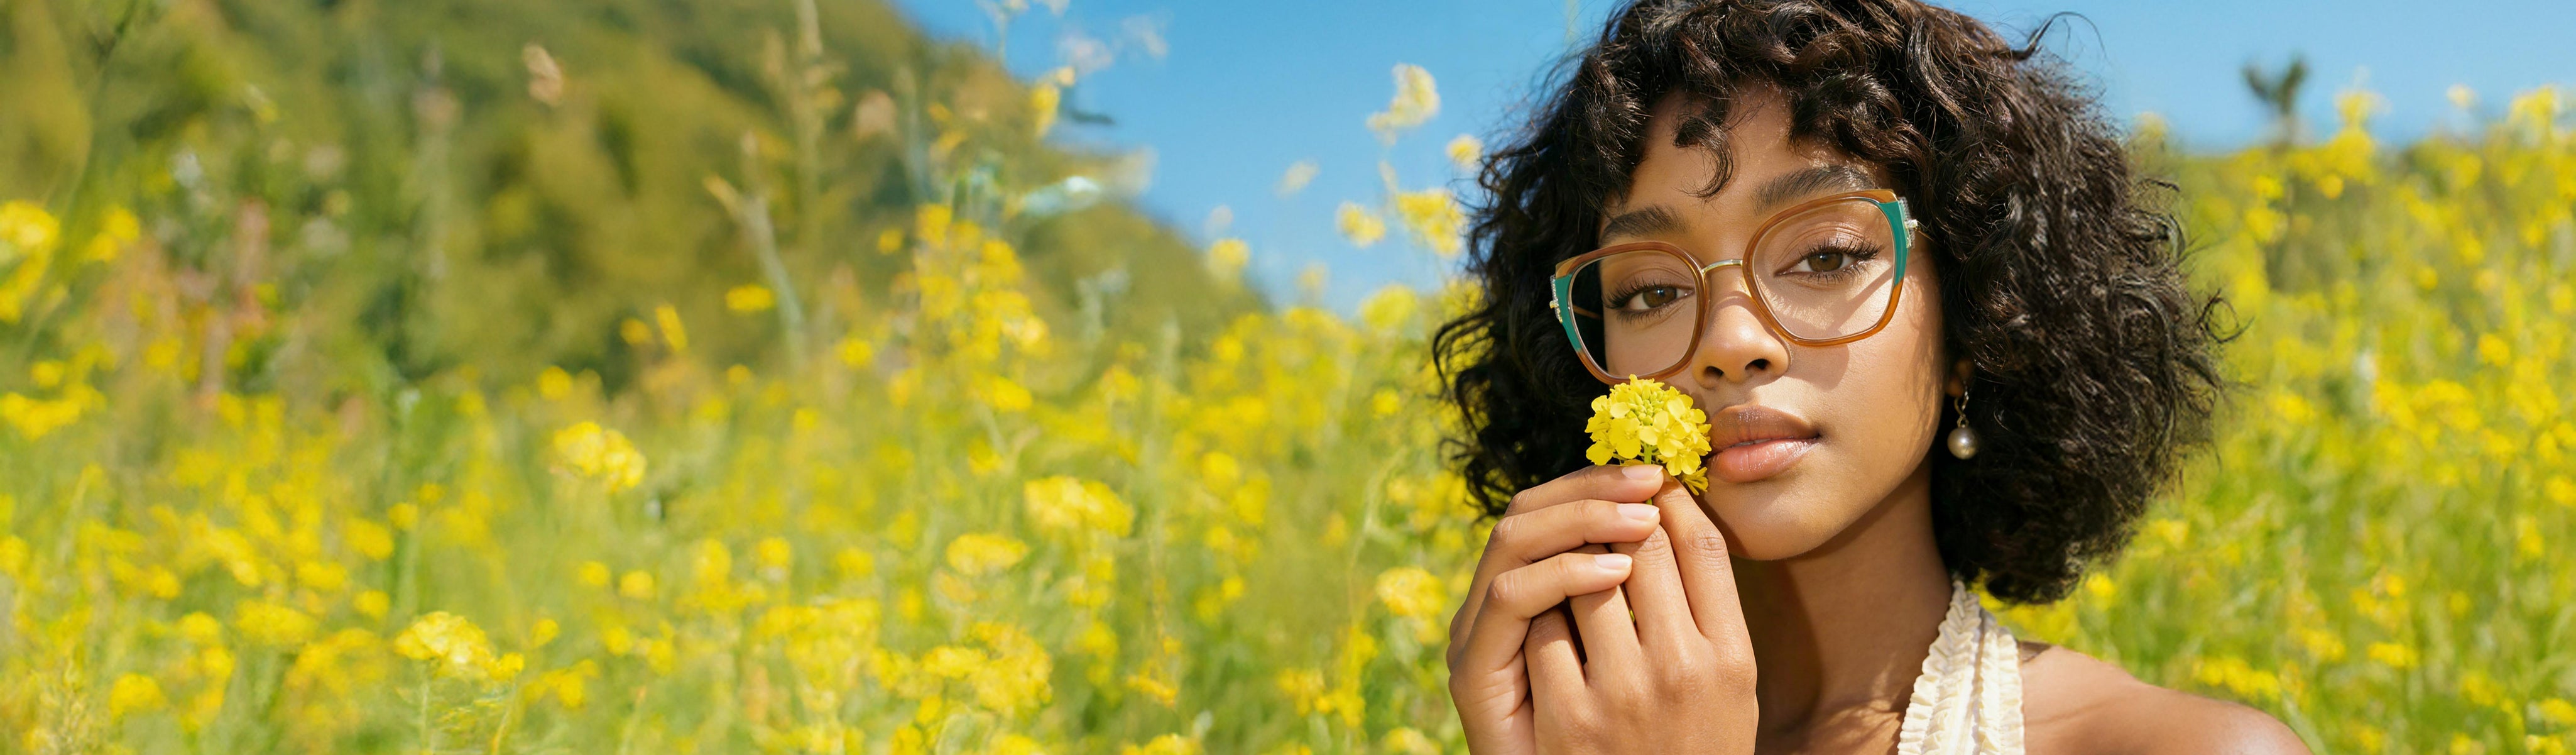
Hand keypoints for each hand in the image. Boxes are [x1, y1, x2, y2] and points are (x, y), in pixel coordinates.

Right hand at [1447, 464, 1666, 754]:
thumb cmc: (1611, 748)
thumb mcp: (1621, 663)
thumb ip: (1625, 599)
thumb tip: (1675, 519)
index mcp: (1523, 595)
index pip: (1548, 507)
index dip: (1598, 480)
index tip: (1660, 469)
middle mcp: (1490, 606)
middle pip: (1525, 509)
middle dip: (1592, 486)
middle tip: (1653, 478)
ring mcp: (1474, 636)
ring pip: (1514, 539)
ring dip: (1581, 517)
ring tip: (1644, 518)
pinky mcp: (1472, 674)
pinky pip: (1512, 600)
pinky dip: (1559, 572)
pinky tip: (1614, 569)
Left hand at [1525, 475, 1756, 752]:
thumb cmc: (1691, 743)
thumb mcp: (1727, 684)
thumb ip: (1708, 609)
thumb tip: (1672, 509)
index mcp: (1731, 658)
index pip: (1699, 544)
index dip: (1668, 499)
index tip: (1649, 485)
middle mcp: (1682, 670)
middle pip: (1639, 547)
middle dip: (1614, 520)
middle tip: (1603, 514)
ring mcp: (1621, 695)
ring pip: (1581, 579)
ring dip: (1570, 563)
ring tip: (1573, 570)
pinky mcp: (1567, 719)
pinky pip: (1541, 630)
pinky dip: (1538, 617)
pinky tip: (1545, 624)